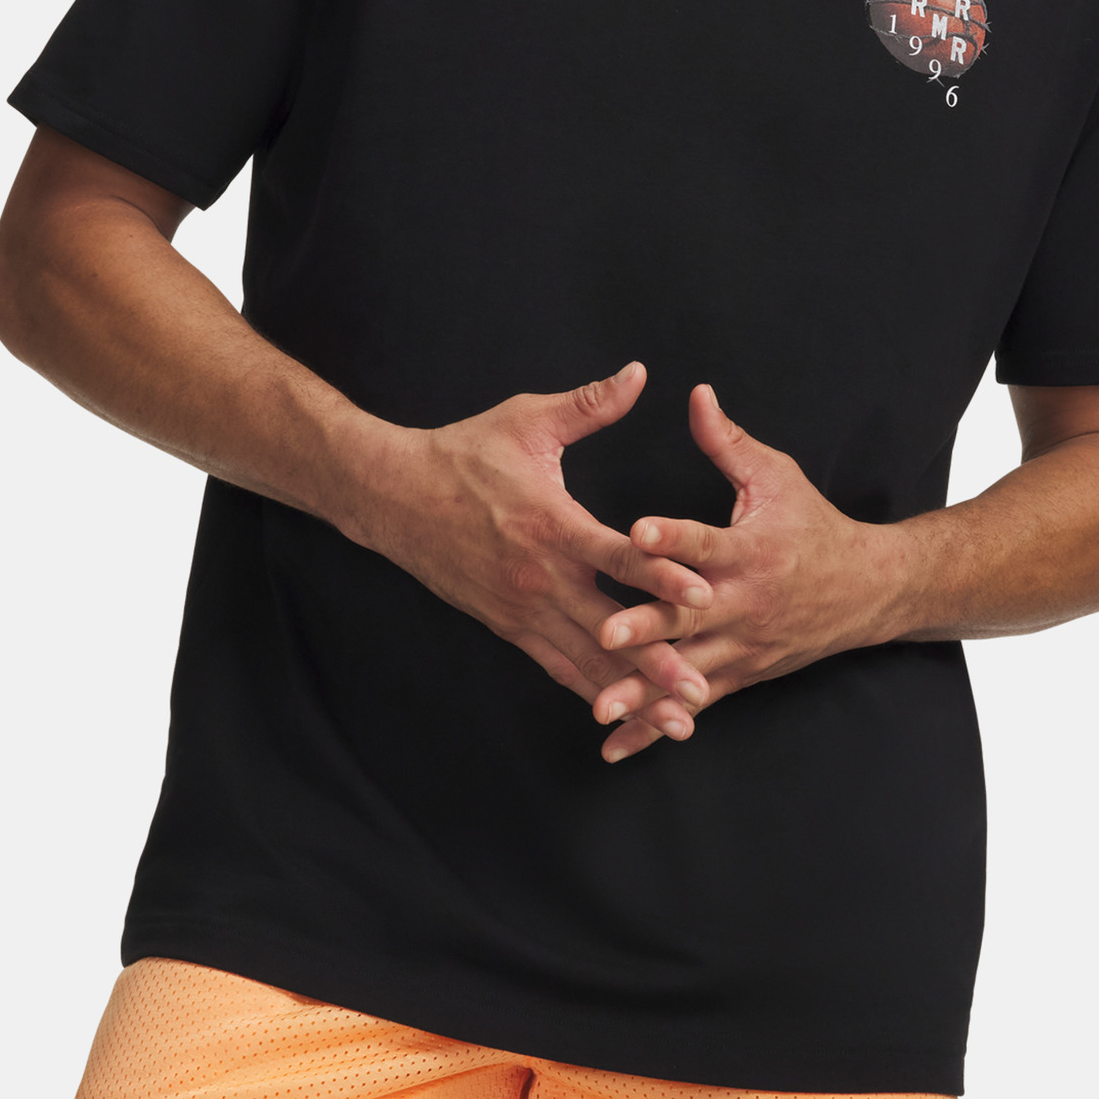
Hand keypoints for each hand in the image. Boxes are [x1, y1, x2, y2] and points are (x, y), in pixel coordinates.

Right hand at [361, 363, 714, 737]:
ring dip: (633, 692)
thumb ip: (589, 405)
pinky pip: (557, 666)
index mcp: (552, 525)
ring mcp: (522, 609)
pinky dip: (591, 690)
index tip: (705, 595)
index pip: (618, 556)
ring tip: (679, 724)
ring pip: (587, 661)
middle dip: (659, 662)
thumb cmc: (465, 453)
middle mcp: (540, 577)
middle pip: (609, 628)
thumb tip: (638, 374)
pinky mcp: (508, 625)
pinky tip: (621, 714)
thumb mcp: (527, 421)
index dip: (664, 574)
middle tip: (701, 692)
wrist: (393, 496)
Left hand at [590, 385, 907, 760]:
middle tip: (602, 630)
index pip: (706, 540)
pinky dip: (656, 726)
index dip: (672, 535)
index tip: (636, 530)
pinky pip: (694, 702)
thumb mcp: (776, 476)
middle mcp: (745, 602)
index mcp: (751, 550)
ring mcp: (743, 645)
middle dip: (645, 625)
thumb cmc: (812, 524)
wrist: (869, 590)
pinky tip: (615, 745)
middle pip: (689, 615)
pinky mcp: (741, 673)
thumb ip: (727, 441)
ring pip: (687, 670)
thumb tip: (695, 392)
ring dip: (641, 688)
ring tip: (598, 703)